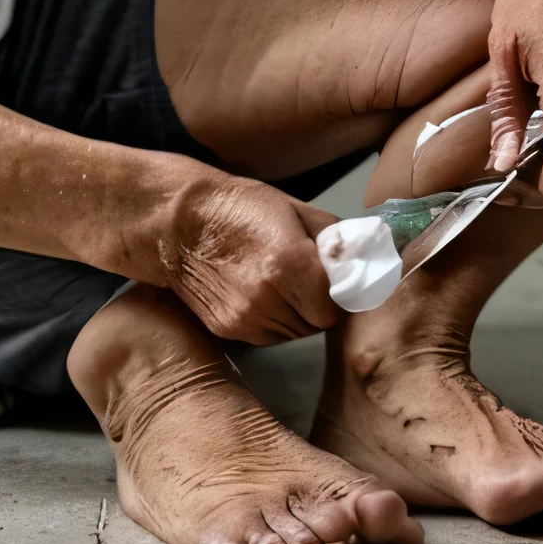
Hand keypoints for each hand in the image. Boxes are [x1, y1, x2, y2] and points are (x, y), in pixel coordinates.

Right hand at [158, 170, 340, 343]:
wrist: (178, 224)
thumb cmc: (239, 206)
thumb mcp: (293, 208)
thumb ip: (332, 235)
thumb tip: (364, 254)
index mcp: (289, 264)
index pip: (335, 305)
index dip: (336, 293)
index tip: (330, 279)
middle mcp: (268, 298)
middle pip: (316, 323)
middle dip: (318, 304)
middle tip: (306, 280)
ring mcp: (245, 318)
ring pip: (293, 334)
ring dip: (296, 316)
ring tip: (282, 286)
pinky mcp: (228, 331)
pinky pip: (268, 337)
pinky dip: (273, 321)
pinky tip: (261, 295)